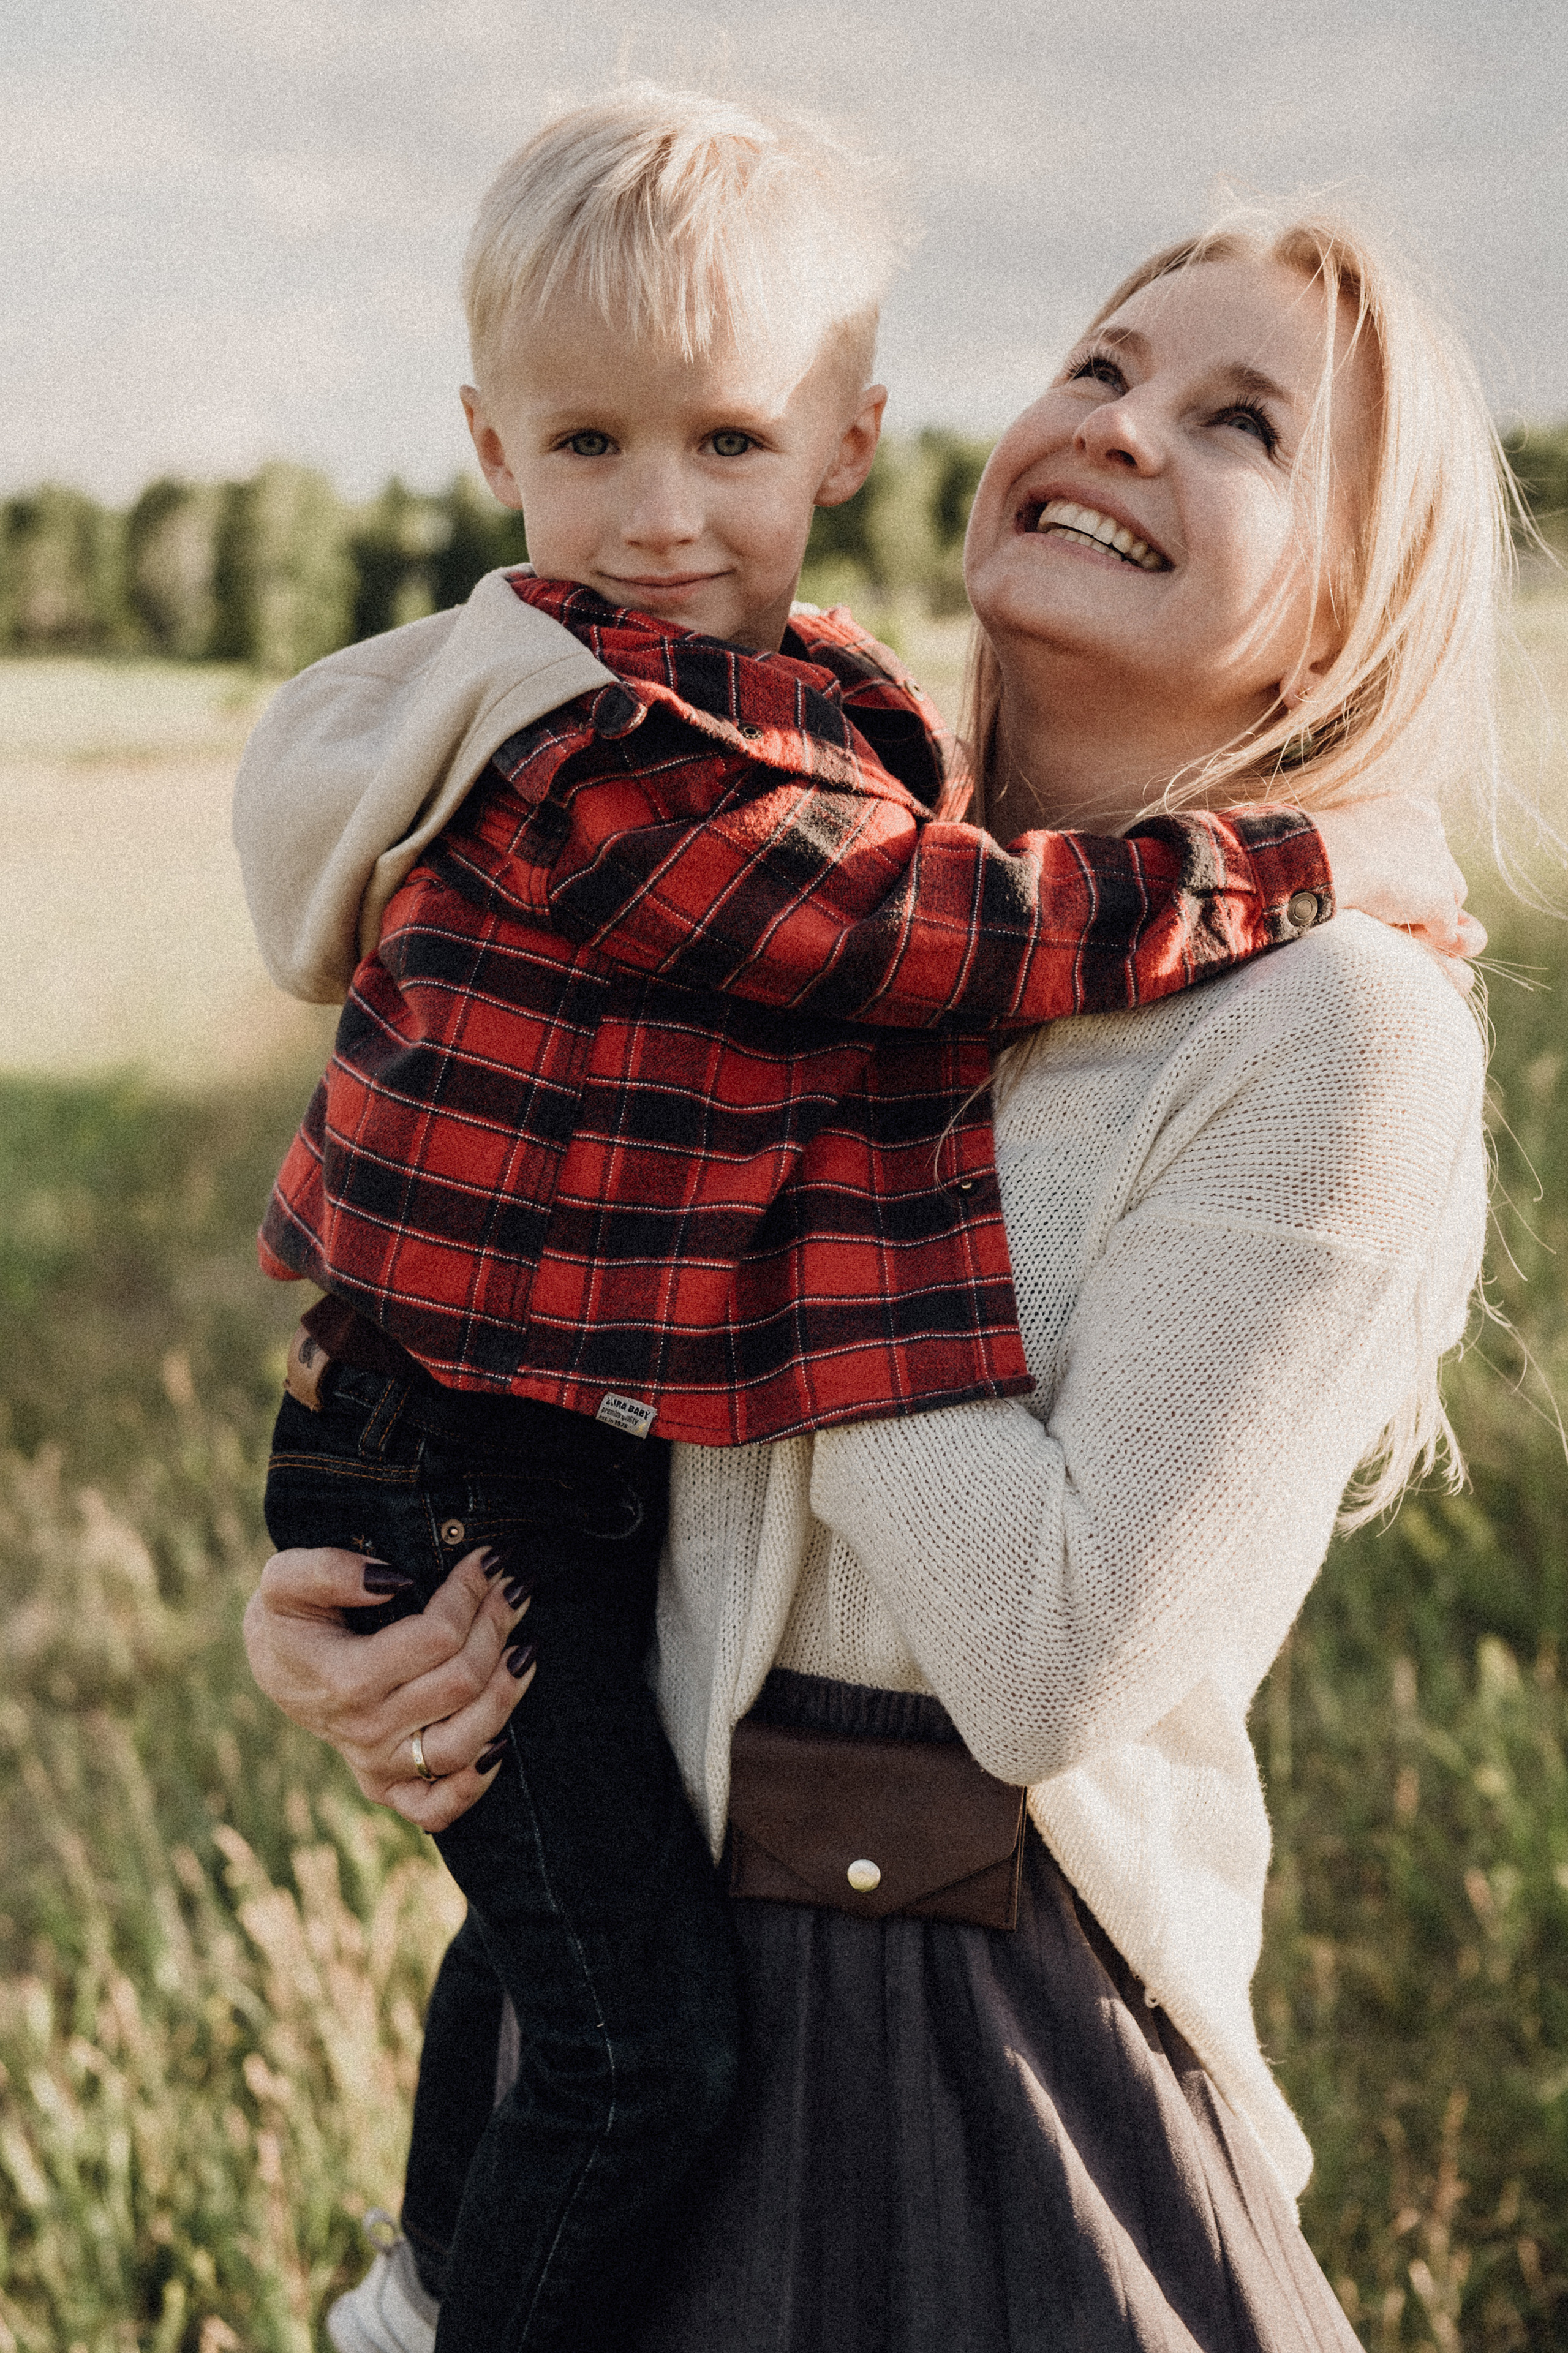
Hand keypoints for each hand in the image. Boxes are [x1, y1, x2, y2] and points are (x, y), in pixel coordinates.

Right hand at [242, 1545, 534, 1830]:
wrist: (276, 1666)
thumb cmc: (290, 1616)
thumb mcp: (286, 1578)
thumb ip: (328, 1571)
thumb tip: (395, 1579)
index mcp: (344, 1679)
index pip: (435, 1638)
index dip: (470, 1592)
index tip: (488, 1559)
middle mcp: (365, 1731)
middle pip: (461, 1683)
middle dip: (497, 1625)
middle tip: (514, 1586)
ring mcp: (378, 1765)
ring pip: (465, 1742)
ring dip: (507, 1692)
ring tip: (526, 1646)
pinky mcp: (388, 1787)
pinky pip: (438, 1809)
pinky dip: (474, 1784)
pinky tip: (501, 1742)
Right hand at [1311, 795, 1481, 960]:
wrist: (1326, 857)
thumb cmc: (1322, 844)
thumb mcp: (1354, 825)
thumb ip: (1374, 838)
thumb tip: (1370, 861)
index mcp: (1418, 808)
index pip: (1431, 840)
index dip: (1411, 862)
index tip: (1384, 872)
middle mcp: (1437, 833)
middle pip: (1444, 869)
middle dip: (1424, 887)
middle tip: (1389, 900)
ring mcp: (1441, 869)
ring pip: (1451, 898)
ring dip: (1426, 911)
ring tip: (1392, 919)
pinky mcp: (1439, 902)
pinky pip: (1446, 929)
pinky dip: (1429, 937)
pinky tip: (1401, 936)